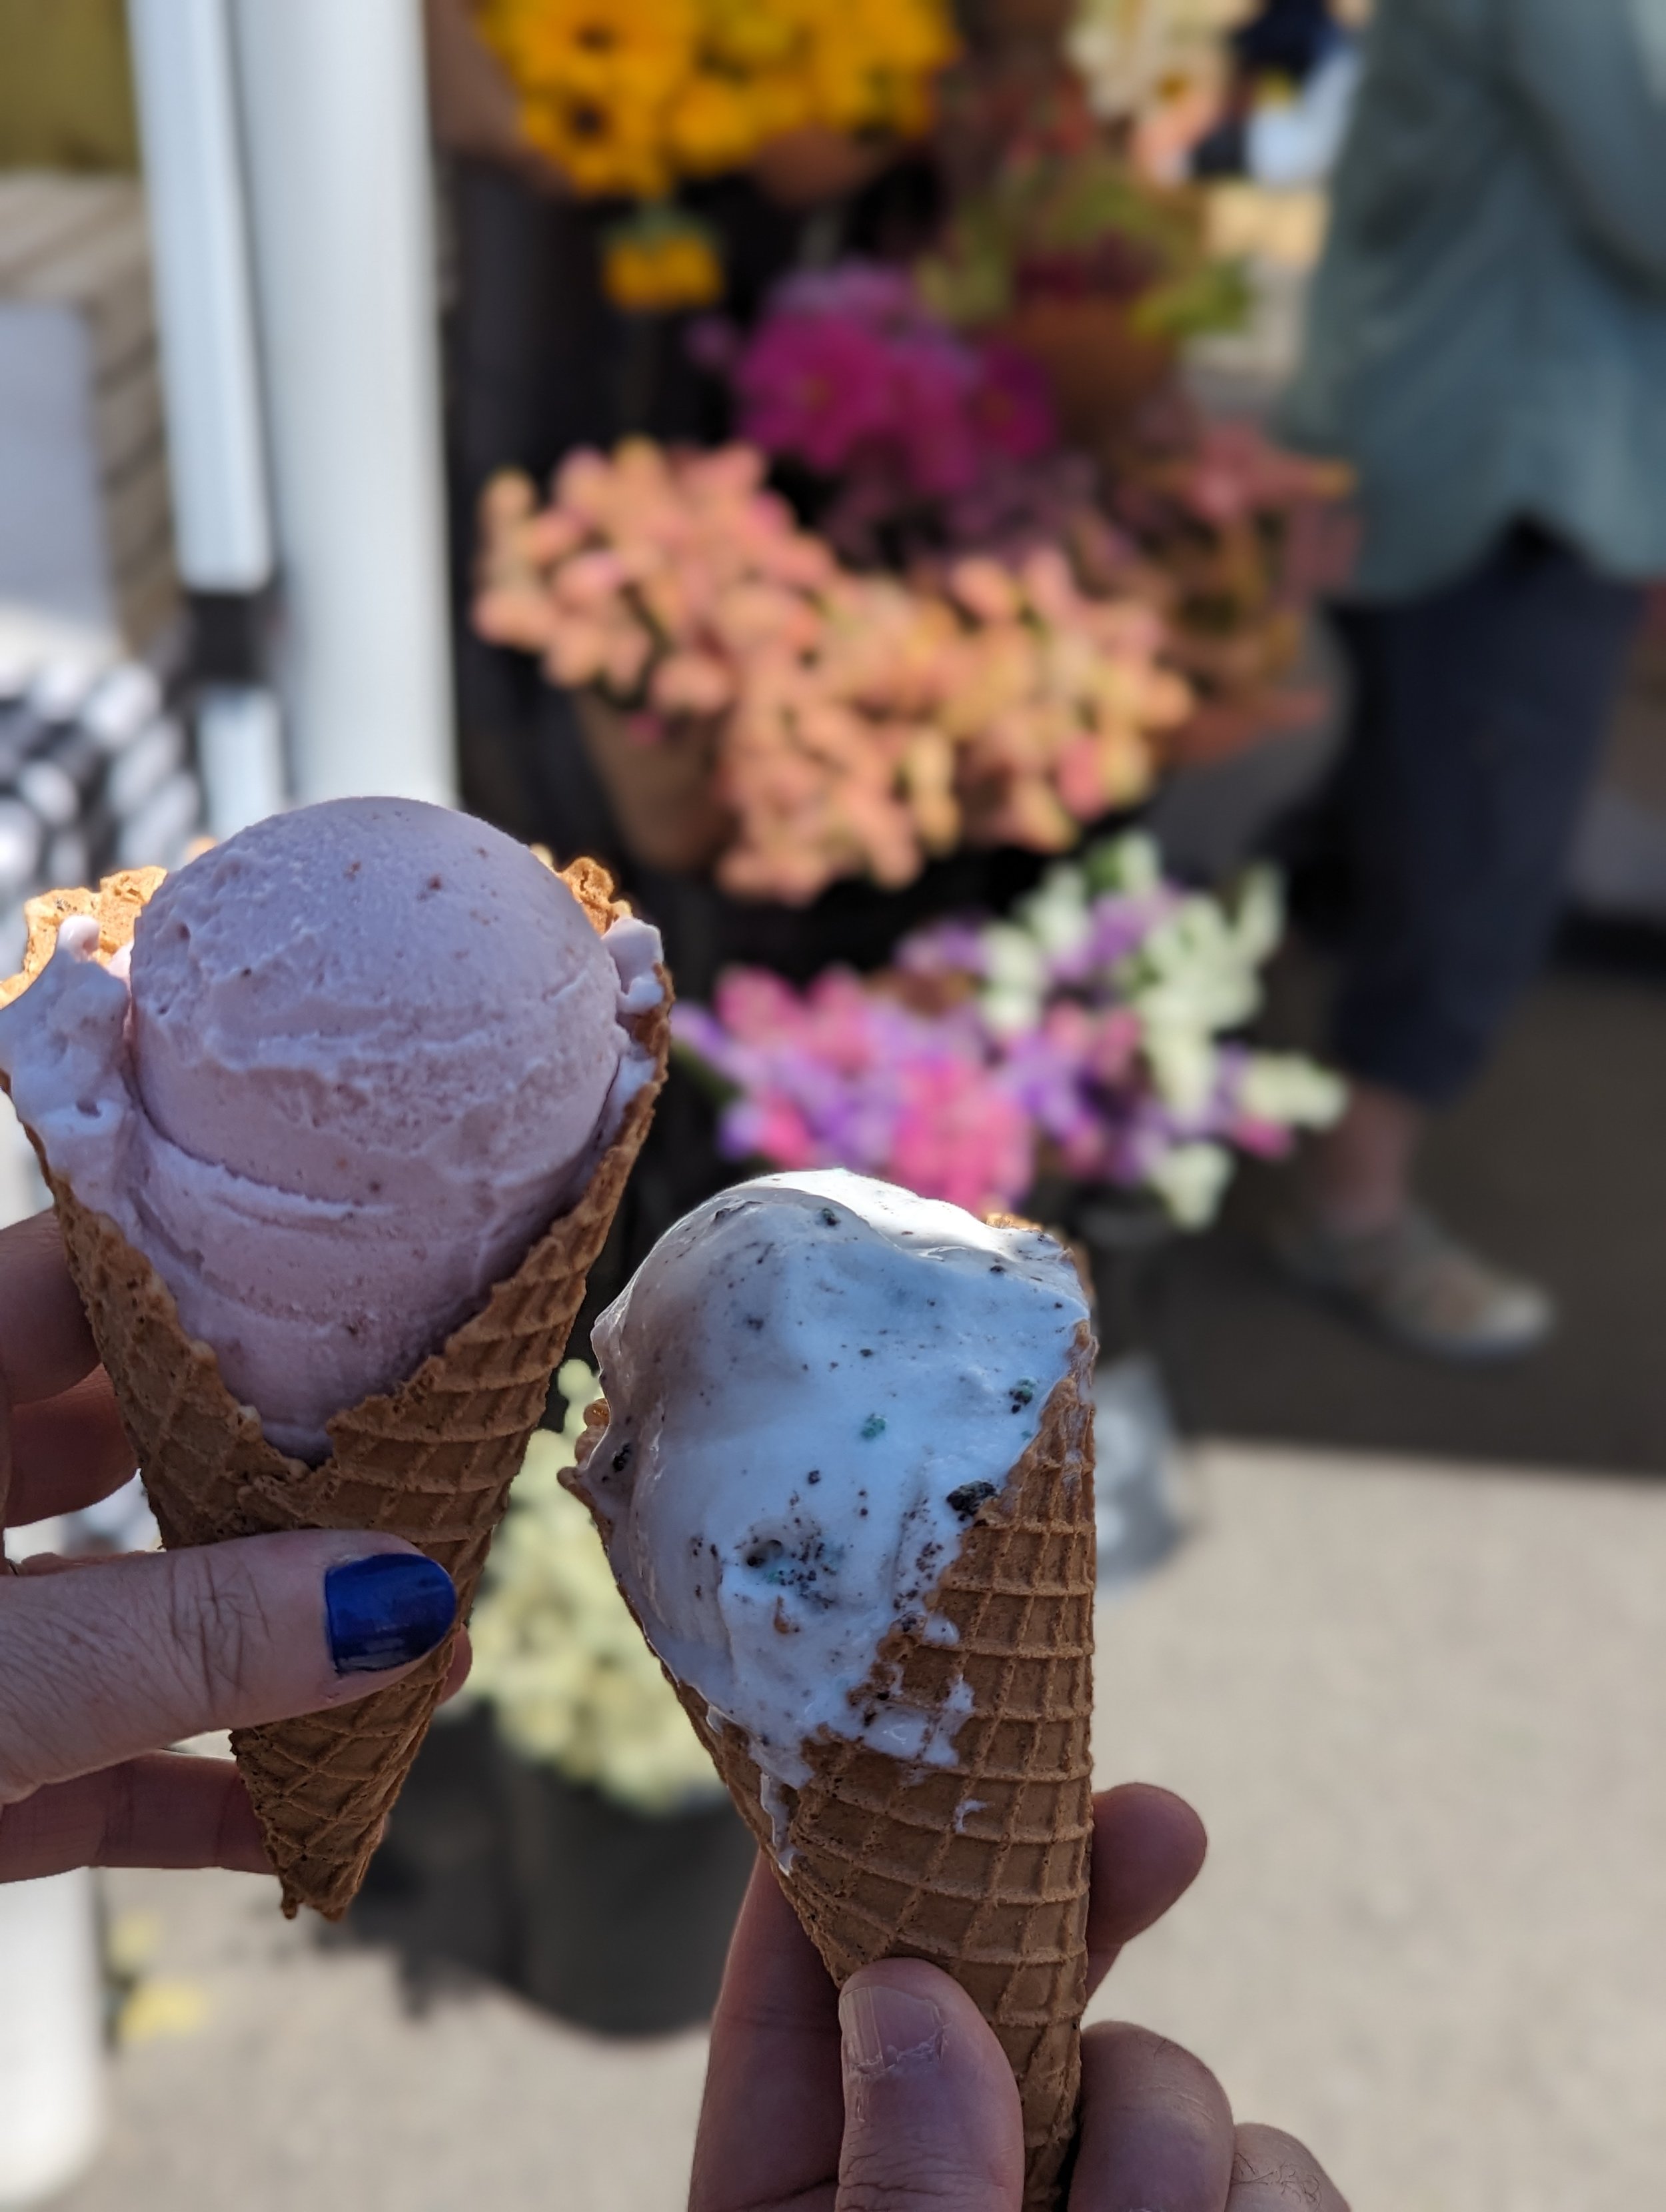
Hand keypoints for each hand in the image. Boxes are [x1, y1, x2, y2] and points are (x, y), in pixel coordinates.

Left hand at [0, 1210, 463, 1884]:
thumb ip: (181, 1639)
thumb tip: (408, 1594)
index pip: (92, 1280)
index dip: (234, 1269)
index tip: (383, 1274)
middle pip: (138, 1440)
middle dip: (293, 1469)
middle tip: (439, 1466)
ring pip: (133, 1611)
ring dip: (273, 1647)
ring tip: (426, 1658)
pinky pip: (93, 1765)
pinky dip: (195, 1794)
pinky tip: (313, 1828)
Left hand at [693, 1784, 1348, 2210]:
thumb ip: (897, 2181)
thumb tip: (913, 1991)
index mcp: (803, 2201)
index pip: (805, 1983)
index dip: (853, 1839)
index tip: (918, 1730)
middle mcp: (967, 2194)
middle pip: (1011, 1982)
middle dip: (1083, 1893)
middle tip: (1161, 1823)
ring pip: (1176, 2087)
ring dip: (1170, 2151)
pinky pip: (1286, 2179)